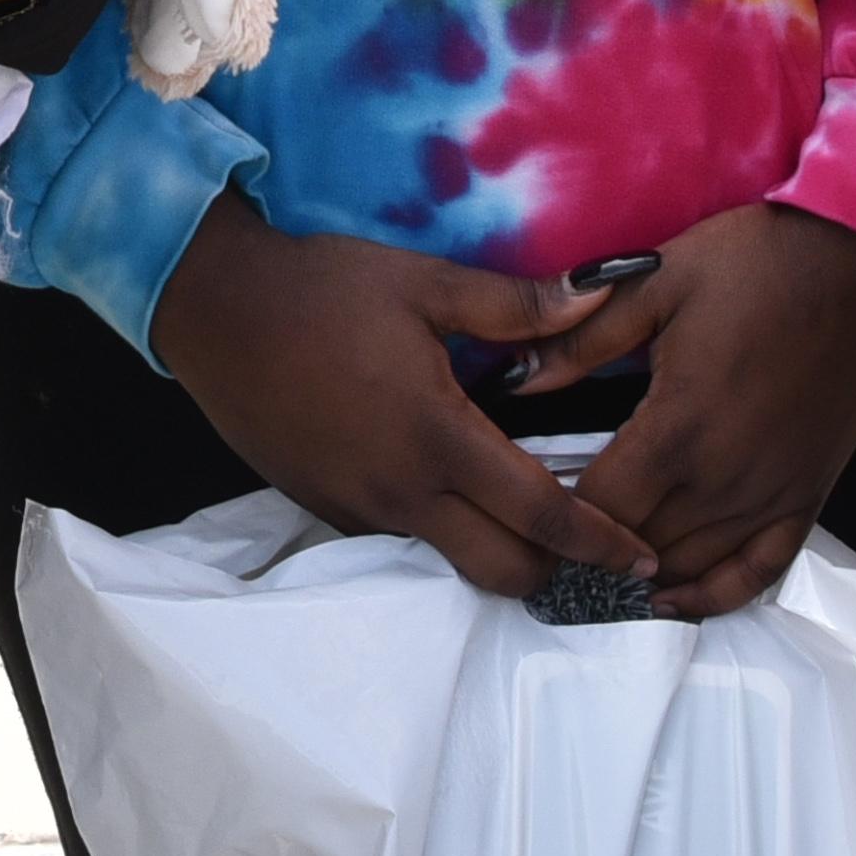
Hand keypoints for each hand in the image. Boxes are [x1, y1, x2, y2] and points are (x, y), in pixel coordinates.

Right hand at [151, 194, 653, 601]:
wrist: (214, 312)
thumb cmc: (319, 289)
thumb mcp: (422, 283)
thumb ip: (516, 304)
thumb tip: (597, 299)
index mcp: (437, 437)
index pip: (540, 514)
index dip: (600, 542)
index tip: (642, 560)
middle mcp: (401, 491)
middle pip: (503, 571)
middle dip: (558, 570)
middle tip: (594, 546)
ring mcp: (361, 509)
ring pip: (452, 558)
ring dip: (499, 549)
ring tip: (531, 515)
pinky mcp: (328, 508)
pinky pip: (405, 536)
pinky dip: (444, 526)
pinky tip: (453, 485)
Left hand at [512, 203, 855, 620]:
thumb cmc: (755, 262)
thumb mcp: (656, 281)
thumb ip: (582, 340)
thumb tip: (515, 380)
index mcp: (677, 427)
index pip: (598, 506)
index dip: (555, 517)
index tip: (527, 510)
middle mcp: (723, 479)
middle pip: (638, 547)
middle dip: (589, 551)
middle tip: (549, 546)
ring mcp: (771, 495)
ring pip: (691, 567)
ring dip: (641, 578)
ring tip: (595, 573)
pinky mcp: (810, 497)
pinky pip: (759, 572)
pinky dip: (716, 597)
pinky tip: (675, 600)